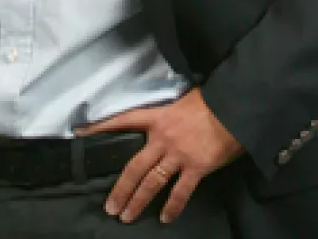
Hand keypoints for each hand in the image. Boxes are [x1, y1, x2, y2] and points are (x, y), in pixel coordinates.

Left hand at [75, 87, 243, 224]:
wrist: (236, 107)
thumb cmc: (212, 100)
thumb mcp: (184, 99)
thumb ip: (170, 111)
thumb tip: (167, 116)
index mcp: (158, 118)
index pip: (123, 121)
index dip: (101, 127)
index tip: (80, 133)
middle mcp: (163, 139)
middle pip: (134, 167)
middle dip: (121, 189)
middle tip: (110, 207)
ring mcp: (179, 155)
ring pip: (152, 183)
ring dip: (138, 201)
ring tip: (126, 217)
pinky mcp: (196, 168)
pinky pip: (180, 192)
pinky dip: (172, 206)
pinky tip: (165, 218)